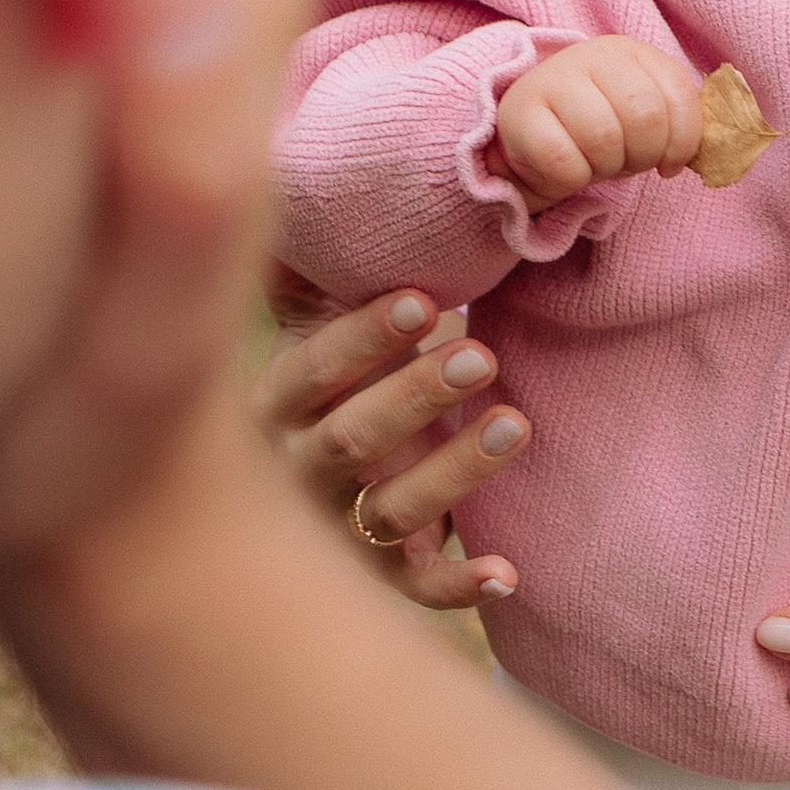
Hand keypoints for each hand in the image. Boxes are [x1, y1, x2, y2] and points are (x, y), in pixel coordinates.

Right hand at [253, 288, 528, 612]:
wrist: (278, 512)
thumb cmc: (325, 392)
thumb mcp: (312, 341)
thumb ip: (323, 290)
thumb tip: (334, 201)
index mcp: (273, 405)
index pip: (310, 372)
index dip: (364, 338)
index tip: (428, 301)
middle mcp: (292, 472)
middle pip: (350, 440)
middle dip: (415, 396)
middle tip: (481, 356)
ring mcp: (331, 530)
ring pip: (387, 511)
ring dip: (453, 471)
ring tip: (517, 423)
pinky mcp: (374, 579)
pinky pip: (414, 589)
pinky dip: (457, 584)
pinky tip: (506, 570)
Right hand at [496, 36, 704, 204]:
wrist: (530, 134)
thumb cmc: (599, 126)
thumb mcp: (643, 114)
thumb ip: (680, 121)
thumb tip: (724, 148)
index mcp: (631, 51)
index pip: (680, 97)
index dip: (683, 142)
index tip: (669, 163)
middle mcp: (591, 54)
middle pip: (644, 118)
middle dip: (642, 156)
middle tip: (626, 162)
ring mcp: (552, 80)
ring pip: (604, 140)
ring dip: (607, 168)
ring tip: (595, 162)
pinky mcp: (521, 115)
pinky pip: (565, 163)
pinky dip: (574, 180)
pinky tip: (567, 168)